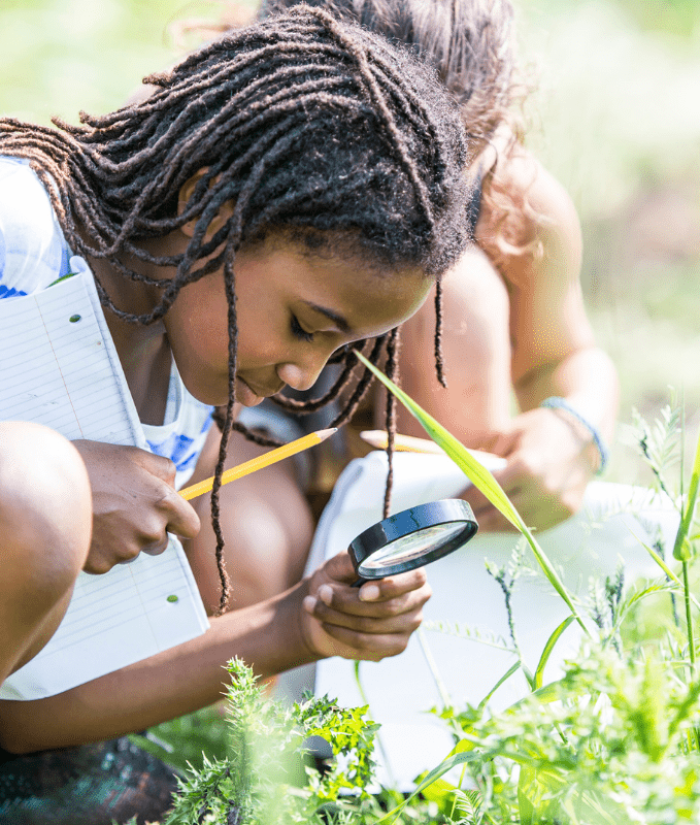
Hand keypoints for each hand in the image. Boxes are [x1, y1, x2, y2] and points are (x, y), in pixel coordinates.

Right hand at [73, 440, 200, 573]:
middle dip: (148, 530)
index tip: (169, 518)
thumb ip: (164, 470)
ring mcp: (126, 549)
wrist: (45, 485)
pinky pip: (109, 560)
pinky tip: (87, 528)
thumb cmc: (90, 464)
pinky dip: (101, 548)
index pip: (191, 528)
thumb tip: (175, 486)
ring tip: (99, 515)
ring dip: (123, 538)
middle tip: (122, 510)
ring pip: (133, 550)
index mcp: (163, 502)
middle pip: (161, 542)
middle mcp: (150, 529)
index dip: (179, 522)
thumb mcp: (133, 455)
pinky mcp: (102, 564)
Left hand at [299, 552, 430, 661]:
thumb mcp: (340, 564)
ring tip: (313, 606)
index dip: (389, 587)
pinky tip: (326, 623)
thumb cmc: (338, 579)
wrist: (327, 607)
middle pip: (389, 607)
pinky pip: (368, 644)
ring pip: (374, 626)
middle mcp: (416, 599)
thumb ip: (354, 559)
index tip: (362, 592)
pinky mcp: (396, 646)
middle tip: (322, 592)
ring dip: (338, 616)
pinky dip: (342, 633)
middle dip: (349, 602)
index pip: (415, 580)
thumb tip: (363, 560)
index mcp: (411, 571)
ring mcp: (409, 625)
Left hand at [463, 407, 597, 531]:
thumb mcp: (510, 432)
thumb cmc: (542, 429)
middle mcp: (543, 490)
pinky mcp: (566, 513)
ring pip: (514, 525)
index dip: (465, 501)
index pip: (486, 491)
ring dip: (490, 527)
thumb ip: (486, 455)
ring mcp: (557, 505)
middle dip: (473, 518)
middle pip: (498, 513)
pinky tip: (496, 524)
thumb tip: (462, 474)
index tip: (449, 504)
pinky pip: (533, 526)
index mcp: (527, 466)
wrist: (585, 435)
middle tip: (454, 521)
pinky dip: (512, 526)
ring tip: (471, 526)